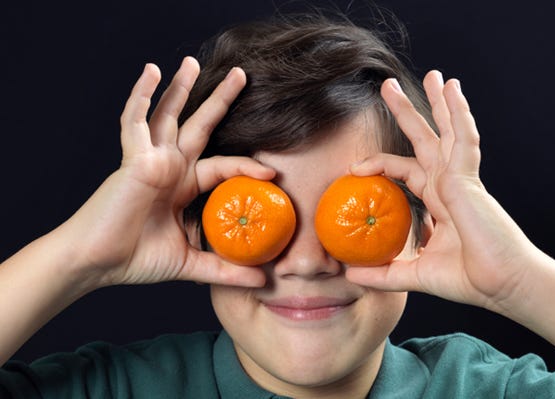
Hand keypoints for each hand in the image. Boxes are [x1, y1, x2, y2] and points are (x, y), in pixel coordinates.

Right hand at [61, 57, 268, 289]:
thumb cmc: (137, 259)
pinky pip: (135, 121)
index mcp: (183, 185)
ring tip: (191, 61)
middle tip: (243, 75)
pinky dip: (141, 96)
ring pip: (167, 114)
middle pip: (199, 125)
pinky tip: (151, 73)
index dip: (246, 165)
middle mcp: (169, 167)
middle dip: (220, 101)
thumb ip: (225, 269)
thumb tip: (263, 282)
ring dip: (179, 87)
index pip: (222, 165)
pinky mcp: (133, 159)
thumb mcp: (192, 264)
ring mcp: (150, 159)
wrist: (98, 264)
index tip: (273, 174)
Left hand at [346, 71, 540, 310]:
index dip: (380, 164)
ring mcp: (461, 179)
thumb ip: (383, 274)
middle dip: (407, 112)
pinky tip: (452, 89)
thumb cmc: (468, 279)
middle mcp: (449, 184)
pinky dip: (459, 113)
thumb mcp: (414, 274)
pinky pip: (464, 138)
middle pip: (424, 139)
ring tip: (434, 75)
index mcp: (438, 201)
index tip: (354, 168)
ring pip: (447, 130)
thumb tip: (349, 276)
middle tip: (388, 87)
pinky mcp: (469, 179)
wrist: (501, 286)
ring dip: (439, 103)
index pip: (406, 169)